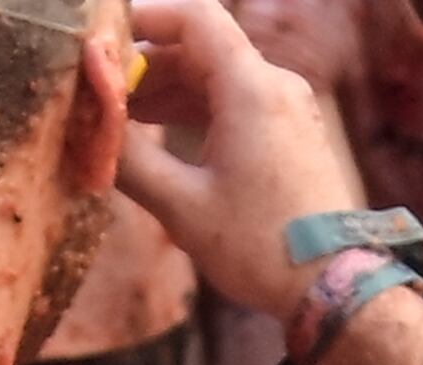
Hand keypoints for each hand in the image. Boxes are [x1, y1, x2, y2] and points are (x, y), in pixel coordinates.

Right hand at [114, 0, 372, 320]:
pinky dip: (195, 110)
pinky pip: (234, 102)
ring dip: (167, 91)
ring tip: (119, 119)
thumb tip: (91, 133)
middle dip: (146, 65)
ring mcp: (286, 106)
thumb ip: (130, 160)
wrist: (331, 280)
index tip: (105, 36)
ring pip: (216, 77)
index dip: (146, 17)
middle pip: (201, 48)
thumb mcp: (181, 206)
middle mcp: (274, 84)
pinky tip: (160, 135)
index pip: (195, 18)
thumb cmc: (259, 246)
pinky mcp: (289, 132)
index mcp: (250, 89)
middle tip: (99, 94)